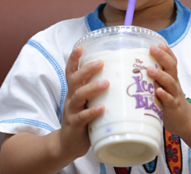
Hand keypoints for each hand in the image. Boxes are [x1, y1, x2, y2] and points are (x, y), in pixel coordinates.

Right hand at [59, 46, 108, 160]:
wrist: (68, 144)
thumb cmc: (83, 119)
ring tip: (106, 83)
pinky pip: (82, 117)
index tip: (80, 46)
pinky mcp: (74, 125)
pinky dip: (92, 112)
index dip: (74, 59)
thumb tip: (122, 77)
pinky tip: (102, 108)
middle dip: (87, 69)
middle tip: (100, 62)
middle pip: (75, 79)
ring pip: (78, 95)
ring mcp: (71, 111)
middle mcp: (71, 98)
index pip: (71, 71)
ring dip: (92, 88)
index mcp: (74, 90)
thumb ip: (98, 91)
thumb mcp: (87, 102)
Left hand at [147, 44, 190, 136]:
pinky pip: (169, 101)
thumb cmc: (169, 101)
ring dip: (161, 75)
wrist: (185, 121)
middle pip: (171, 67)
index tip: (158, 43)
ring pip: (170, 82)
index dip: (167, 52)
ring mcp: (174, 95)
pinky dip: (164, 96)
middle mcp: (174, 84)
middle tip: (152, 49)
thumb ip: (154, 78)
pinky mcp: (173, 108)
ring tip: (150, 70)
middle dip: (162, 57)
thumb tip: (134, 67)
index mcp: (171, 77)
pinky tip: (158, 92)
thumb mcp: (164, 87)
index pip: (172, 61)